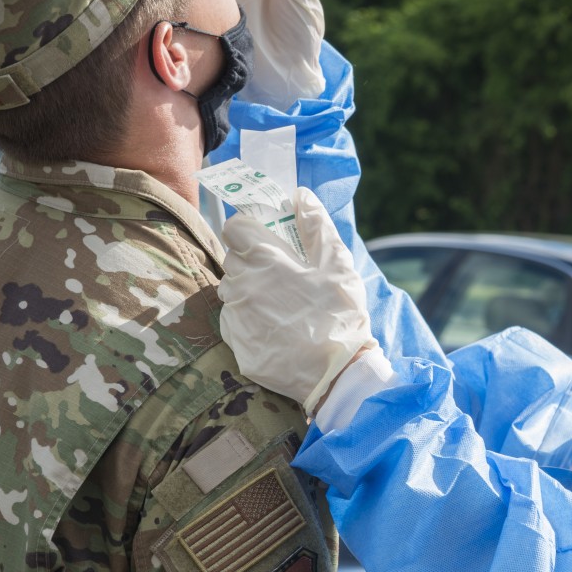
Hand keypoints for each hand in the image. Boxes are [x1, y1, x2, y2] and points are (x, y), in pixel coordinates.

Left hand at [218, 187, 372, 414]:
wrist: (335, 376)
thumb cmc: (340, 316)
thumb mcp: (338, 264)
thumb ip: (316, 225)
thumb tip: (301, 195)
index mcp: (264, 260)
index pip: (234, 227)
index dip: (250, 228)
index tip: (268, 237)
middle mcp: (241, 285)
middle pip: (232, 257)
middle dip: (252, 258)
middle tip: (282, 272)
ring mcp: (235, 317)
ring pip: (232, 289)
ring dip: (249, 288)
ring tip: (281, 302)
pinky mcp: (235, 344)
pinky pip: (234, 319)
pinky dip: (249, 318)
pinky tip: (276, 327)